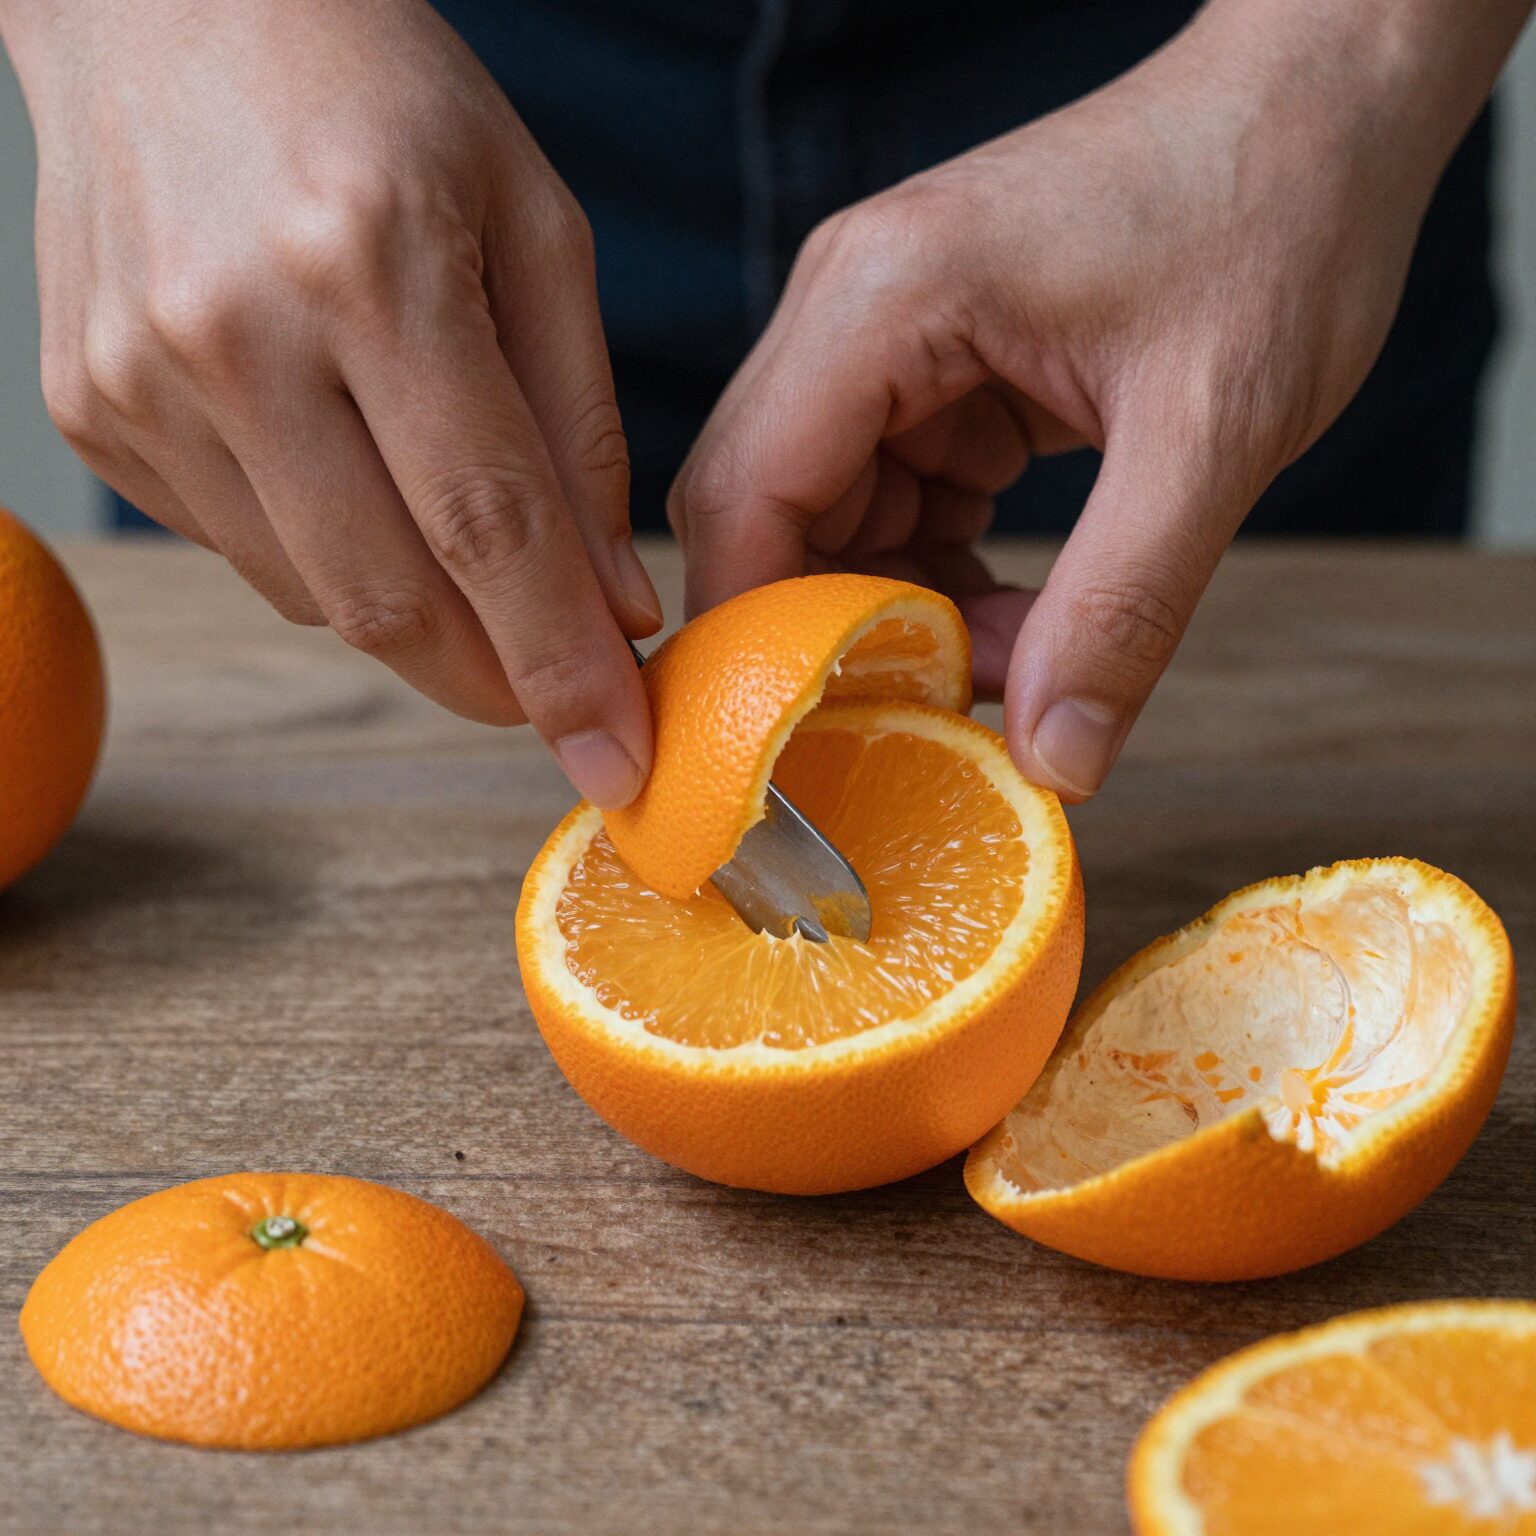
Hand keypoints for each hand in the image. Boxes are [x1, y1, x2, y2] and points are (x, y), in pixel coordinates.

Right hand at [3, 0, 659, 805]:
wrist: (167, 3)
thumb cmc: (384, 98)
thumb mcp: (536, 228)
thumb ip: (582, 430)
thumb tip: (612, 608)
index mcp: (369, 259)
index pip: (490, 528)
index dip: (562, 669)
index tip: (621, 763)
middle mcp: (233, 329)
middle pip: (388, 599)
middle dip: (494, 682)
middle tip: (561, 699)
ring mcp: (139, 378)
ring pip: (314, 595)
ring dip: (418, 620)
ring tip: (469, 560)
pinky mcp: (91, 410)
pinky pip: (245, 551)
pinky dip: (331, 559)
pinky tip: (357, 485)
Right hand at [670, 0, 1527, 799]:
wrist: (1324, 106)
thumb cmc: (1277, 213)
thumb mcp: (1213, 430)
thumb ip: (1124, 605)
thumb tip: (1054, 761)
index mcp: (883, 296)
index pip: (744, 493)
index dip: (756, 637)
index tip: (806, 744)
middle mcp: (854, 309)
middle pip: (765, 515)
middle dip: (833, 635)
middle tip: (933, 713)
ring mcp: (889, 340)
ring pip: (827, 523)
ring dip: (897, 614)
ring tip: (1015, 658)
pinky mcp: (936, 370)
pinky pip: (893, 506)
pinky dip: (937, 579)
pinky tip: (1020, 615)